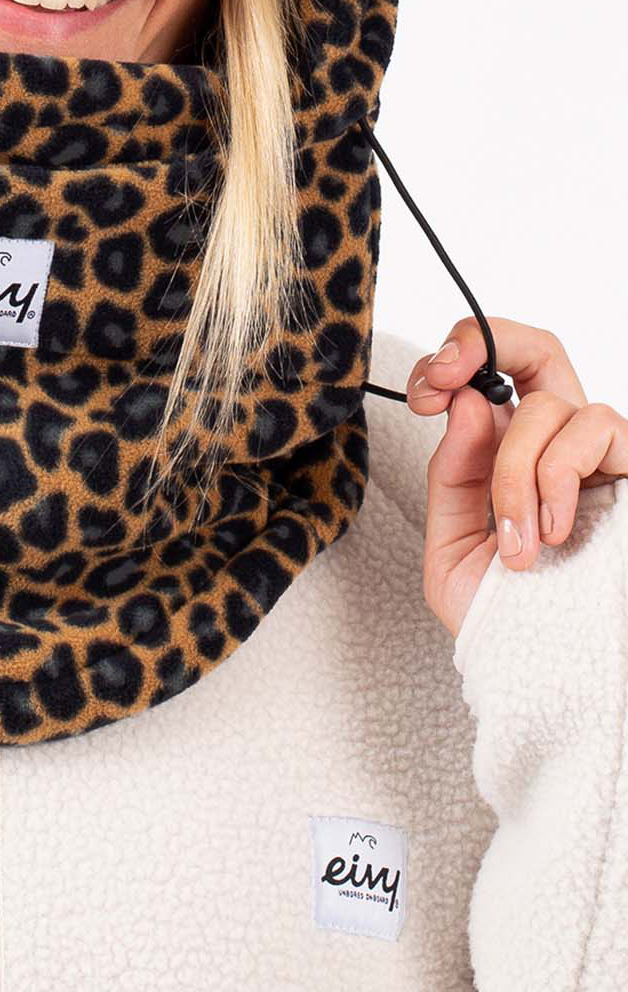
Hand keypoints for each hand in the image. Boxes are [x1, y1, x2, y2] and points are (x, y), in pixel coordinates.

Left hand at [408, 316, 627, 639]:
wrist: (552, 681)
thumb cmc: (505, 624)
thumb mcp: (452, 548)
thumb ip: (453, 476)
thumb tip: (468, 403)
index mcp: (508, 456)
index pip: (490, 373)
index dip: (454, 357)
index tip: (425, 391)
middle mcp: (555, 446)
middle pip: (533, 346)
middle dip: (481, 341)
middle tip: (444, 383)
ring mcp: (597, 457)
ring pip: (548, 403)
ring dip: (515, 471)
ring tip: (520, 542)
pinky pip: (597, 426)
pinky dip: (559, 475)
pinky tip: (556, 531)